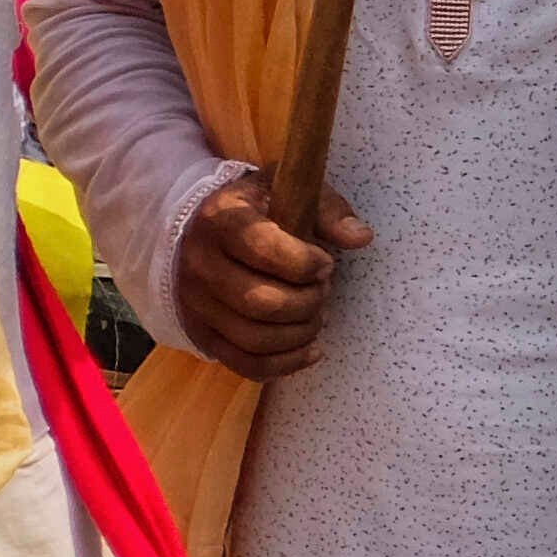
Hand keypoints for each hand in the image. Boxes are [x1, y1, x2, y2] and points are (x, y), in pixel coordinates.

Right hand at [172, 169, 366, 380]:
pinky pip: (246, 364)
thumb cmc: (255, 210)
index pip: (264, 249)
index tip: (325, 263)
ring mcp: (196, 304)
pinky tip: (309, 349)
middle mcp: (200, 264)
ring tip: (317, 316)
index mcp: (221, 220)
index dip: (306, 263)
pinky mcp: (201, 333)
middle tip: (322, 291)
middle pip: (262, 303)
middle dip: (308, 303)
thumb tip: (361, 237)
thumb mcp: (288, 193)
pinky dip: (285, 364)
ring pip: (255, 340)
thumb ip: (327, 212)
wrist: (200, 228)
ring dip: (300, 335)